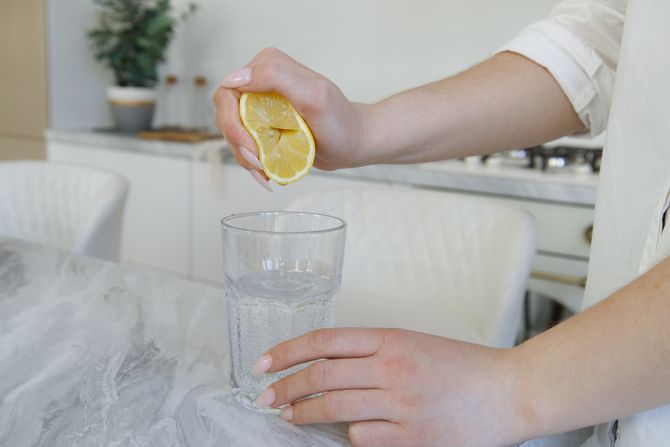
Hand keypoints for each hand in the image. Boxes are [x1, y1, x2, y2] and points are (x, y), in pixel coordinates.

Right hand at [212, 48, 372, 182]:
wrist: (352, 142)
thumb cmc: (340, 122)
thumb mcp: (313, 96)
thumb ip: (277, 77)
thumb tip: (236, 77)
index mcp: (268, 66)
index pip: (228, 92)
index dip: (233, 124)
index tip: (254, 148)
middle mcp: (259, 81)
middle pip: (226, 114)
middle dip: (238, 144)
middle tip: (259, 164)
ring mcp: (259, 104)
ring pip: (231, 132)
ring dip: (244, 157)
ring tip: (266, 171)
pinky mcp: (262, 123)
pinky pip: (242, 142)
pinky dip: (251, 162)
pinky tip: (266, 173)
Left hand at [252, 328, 522, 446]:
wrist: (510, 391)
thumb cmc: (463, 367)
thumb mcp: (414, 344)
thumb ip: (372, 352)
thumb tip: (325, 366)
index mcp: (391, 339)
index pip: (324, 340)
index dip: (287, 350)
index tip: (264, 363)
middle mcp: (392, 368)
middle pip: (321, 375)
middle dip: (284, 387)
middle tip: (265, 396)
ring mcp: (401, 404)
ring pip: (334, 407)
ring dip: (303, 413)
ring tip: (288, 416)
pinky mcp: (412, 437)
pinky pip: (362, 437)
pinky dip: (348, 434)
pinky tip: (347, 431)